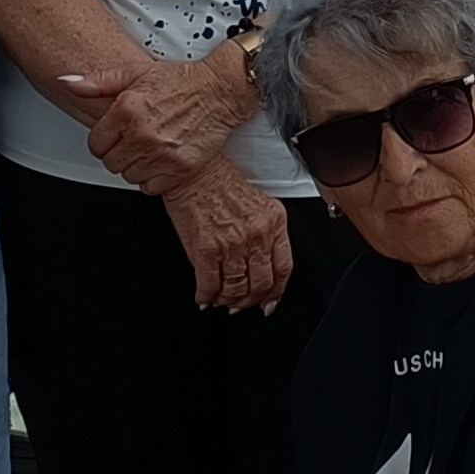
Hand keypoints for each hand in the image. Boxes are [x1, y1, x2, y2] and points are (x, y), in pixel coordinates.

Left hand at [67, 48, 255, 191]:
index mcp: (127, 110)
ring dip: (136, 166)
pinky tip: (162, 159)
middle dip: (119, 153)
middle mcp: (142, 134)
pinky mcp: (181, 169)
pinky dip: (154, 178)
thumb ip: (98, 81)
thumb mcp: (136, 72)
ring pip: (129, 176)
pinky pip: (151, 188)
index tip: (115, 136)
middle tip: (135, 140)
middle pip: (111, 163)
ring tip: (151, 148)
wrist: (221, 90)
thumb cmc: (181, 81)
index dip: (104, 140)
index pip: (95, 144)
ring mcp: (162, 154)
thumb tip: (68, 83)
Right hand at [167, 157, 294, 310]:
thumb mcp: (256, 202)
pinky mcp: (206, 249)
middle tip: (241, 304)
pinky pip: (209, 285)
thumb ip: (263, 231)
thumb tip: (259, 264)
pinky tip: (204, 297)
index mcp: (273, 221)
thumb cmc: (218, 180)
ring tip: (221, 300)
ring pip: (235, 288)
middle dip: (251, 301)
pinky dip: (206, 296)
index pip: (283, 268)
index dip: (277, 291)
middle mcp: (256, 234)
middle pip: (261, 284)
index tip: (270, 301)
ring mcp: (231, 244)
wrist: (191, 169)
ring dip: (227, 300)